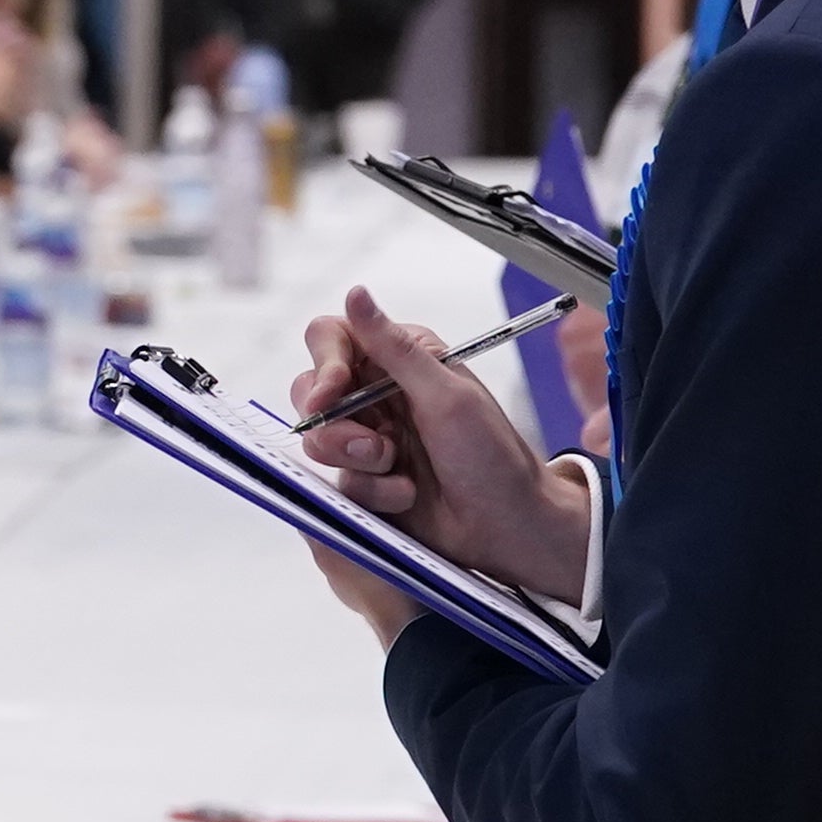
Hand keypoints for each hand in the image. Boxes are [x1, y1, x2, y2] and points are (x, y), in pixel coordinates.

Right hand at [287, 284, 593, 609]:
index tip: (331, 395)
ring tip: (399, 472)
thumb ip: (395, 349)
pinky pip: (339, 482)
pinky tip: (406, 495)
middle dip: (337, 426)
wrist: (509, 528)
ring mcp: (370, 438)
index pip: (332, 339)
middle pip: (312, 392)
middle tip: (376, 449)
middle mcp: (379, 394)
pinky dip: (372, 493)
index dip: (324, 366)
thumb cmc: (494, 459)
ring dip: (358, 463)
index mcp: (401, 359)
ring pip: (320, 441)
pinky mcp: (366, 480)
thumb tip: (357, 294)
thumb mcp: (446, 397)